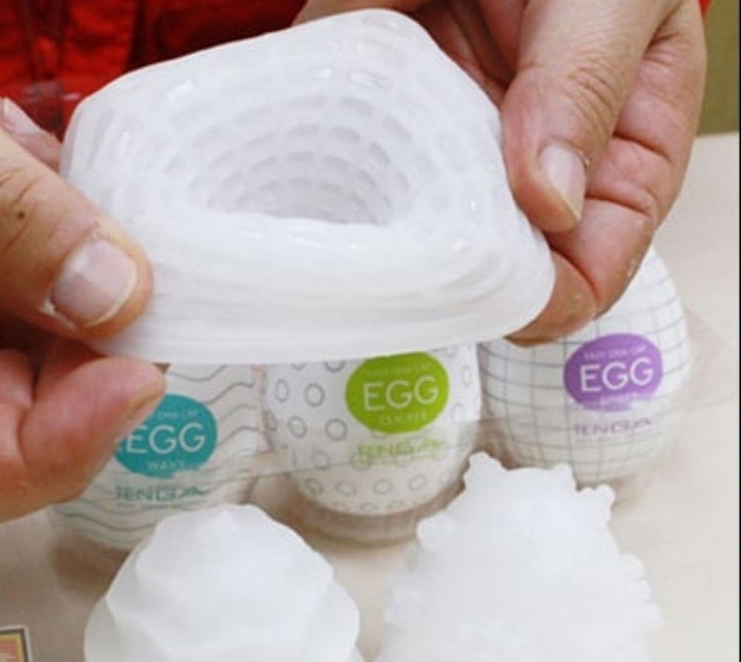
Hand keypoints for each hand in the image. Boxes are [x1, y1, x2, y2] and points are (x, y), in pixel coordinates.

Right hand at [0, 0, 164, 549]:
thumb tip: (115, 296)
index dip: (44, 455)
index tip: (135, 383)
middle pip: (7, 427)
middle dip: (98, 369)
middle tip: (155, 294)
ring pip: (39, 365)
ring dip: (99, 304)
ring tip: (98, 208)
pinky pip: (39, 300)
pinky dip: (78, 257)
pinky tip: (66, 185)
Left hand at [296, 0, 706, 342]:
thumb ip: (585, 88)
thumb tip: (550, 203)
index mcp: (614, 164)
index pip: (589, 271)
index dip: (544, 301)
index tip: (492, 298)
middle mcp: (528, 179)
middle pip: (495, 276)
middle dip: (454, 289)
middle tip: (405, 277)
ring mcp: (455, 161)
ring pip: (423, 246)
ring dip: (389, 254)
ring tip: (355, 244)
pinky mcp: (393, 134)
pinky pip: (364, 188)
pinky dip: (341, 198)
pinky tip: (320, 202)